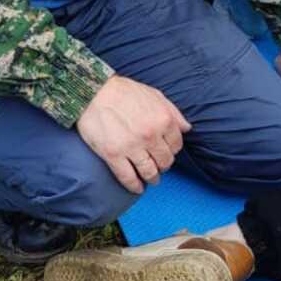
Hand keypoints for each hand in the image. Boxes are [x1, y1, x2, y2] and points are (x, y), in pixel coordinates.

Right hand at [75, 75, 190, 194]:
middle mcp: (150, 135)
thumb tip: (186, 129)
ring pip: (149, 172)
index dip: (172, 150)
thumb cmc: (124, 91)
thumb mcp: (155, 95)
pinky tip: (137, 188)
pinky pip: (128, 177)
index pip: (176, 145)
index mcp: (163, 119)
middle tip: (159, 166)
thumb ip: (173, 112)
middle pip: (165, 161)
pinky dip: (134, 186)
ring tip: (151, 179)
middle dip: (163, 165)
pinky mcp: (113, 155)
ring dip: (152, 178)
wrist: (93, 92)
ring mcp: (132, 147)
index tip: (167, 152)